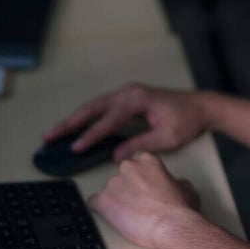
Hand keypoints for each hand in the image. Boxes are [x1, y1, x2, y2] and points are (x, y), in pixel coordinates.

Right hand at [42, 83, 210, 160]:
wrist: (200, 106)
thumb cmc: (186, 120)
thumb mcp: (166, 137)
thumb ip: (140, 145)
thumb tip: (116, 156)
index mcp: (137, 99)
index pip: (107, 120)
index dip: (90, 135)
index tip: (75, 147)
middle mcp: (128, 92)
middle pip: (92, 108)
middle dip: (69, 123)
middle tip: (49, 135)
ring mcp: (127, 93)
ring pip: (94, 106)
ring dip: (74, 119)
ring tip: (55, 132)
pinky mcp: (127, 98)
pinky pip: (102, 107)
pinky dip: (87, 116)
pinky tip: (75, 126)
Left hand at [88, 152, 201, 248]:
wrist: (172, 225)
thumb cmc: (181, 209)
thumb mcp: (186, 188)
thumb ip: (174, 181)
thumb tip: (174, 184)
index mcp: (147, 160)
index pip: (135, 163)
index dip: (138, 178)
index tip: (142, 187)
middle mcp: (128, 167)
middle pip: (120, 176)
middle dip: (126, 189)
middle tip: (137, 204)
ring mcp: (113, 183)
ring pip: (108, 191)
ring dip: (115, 201)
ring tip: (129, 216)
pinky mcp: (103, 200)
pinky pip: (94, 203)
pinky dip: (101, 211)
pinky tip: (112, 218)